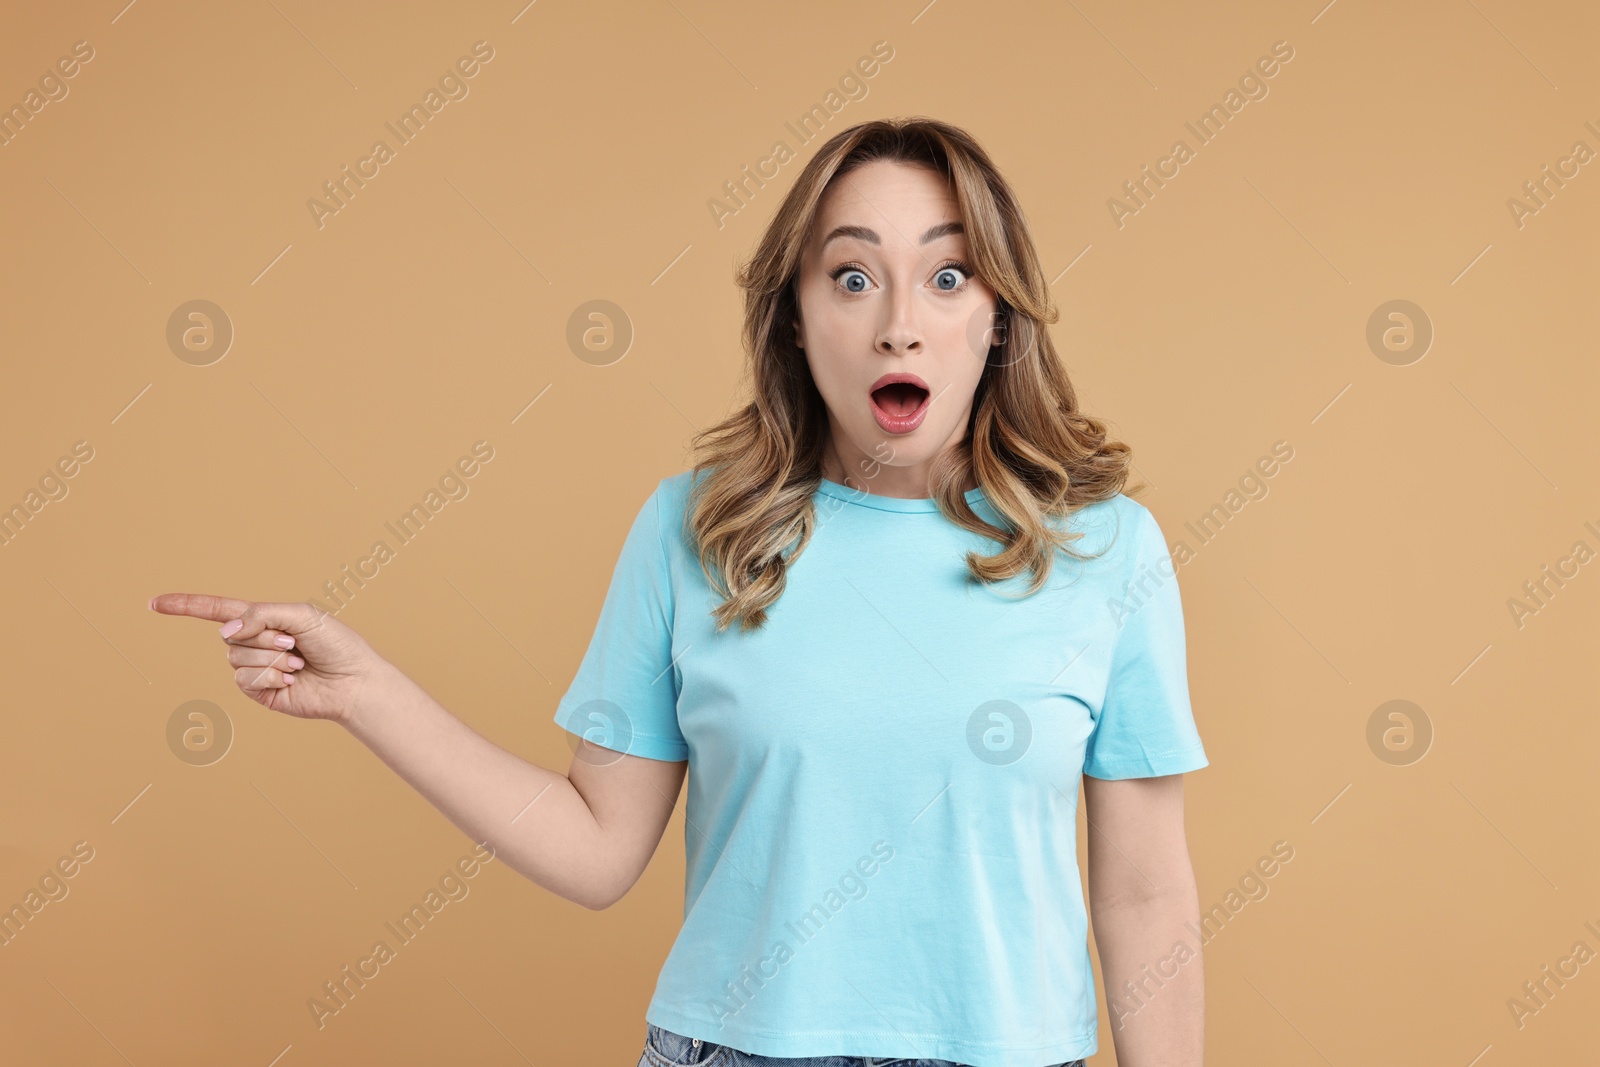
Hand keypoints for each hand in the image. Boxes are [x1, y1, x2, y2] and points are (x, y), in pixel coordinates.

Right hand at [150, 594, 384, 725]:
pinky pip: (246, 678)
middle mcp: (253, 643)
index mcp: (262, 619)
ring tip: (298, 661)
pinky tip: (292, 678)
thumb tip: (225, 630)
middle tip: (296, 642)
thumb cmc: (334, 643)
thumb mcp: (301, 615)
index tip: (154, 603)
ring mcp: (253, 668)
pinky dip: (271, 674)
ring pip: (237, 657)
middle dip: (265, 635)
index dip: (185, 606)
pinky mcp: (258, 691)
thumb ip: (261, 614)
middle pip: (230, 634)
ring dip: (272, 657)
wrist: (352, 680)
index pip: (216, 610)